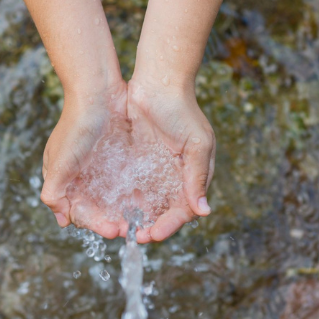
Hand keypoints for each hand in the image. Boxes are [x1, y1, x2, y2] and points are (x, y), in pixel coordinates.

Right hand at [40, 80, 128, 238]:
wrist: (98, 90)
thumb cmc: (76, 125)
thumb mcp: (60, 161)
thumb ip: (54, 191)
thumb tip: (60, 219)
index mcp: (63, 179)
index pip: (78, 212)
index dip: (95, 224)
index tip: (113, 230)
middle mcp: (81, 177)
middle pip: (96, 209)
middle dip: (111, 221)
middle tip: (130, 230)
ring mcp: (100, 167)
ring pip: (111, 199)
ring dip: (123, 212)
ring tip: (141, 221)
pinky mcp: (117, 158)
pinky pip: (125, 183)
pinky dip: (132, 196)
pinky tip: (145, 202)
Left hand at [127, 78, 215, 242]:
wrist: (158, 81)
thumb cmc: (182, 110)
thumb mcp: (196, 144)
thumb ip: (197, 177)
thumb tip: (204, 211)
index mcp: (194, 176)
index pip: (184, 210)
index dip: (169, 225)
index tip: (153, 234)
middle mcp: (176, 177)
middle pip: (164, 212)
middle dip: (151, 226)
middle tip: (135, 237)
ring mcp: (156, 171)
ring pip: (148, 203)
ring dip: (137, 218)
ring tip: (123, 228)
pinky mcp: (138, 163)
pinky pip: (132, 188)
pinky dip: (126, 201)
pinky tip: (114, 209)